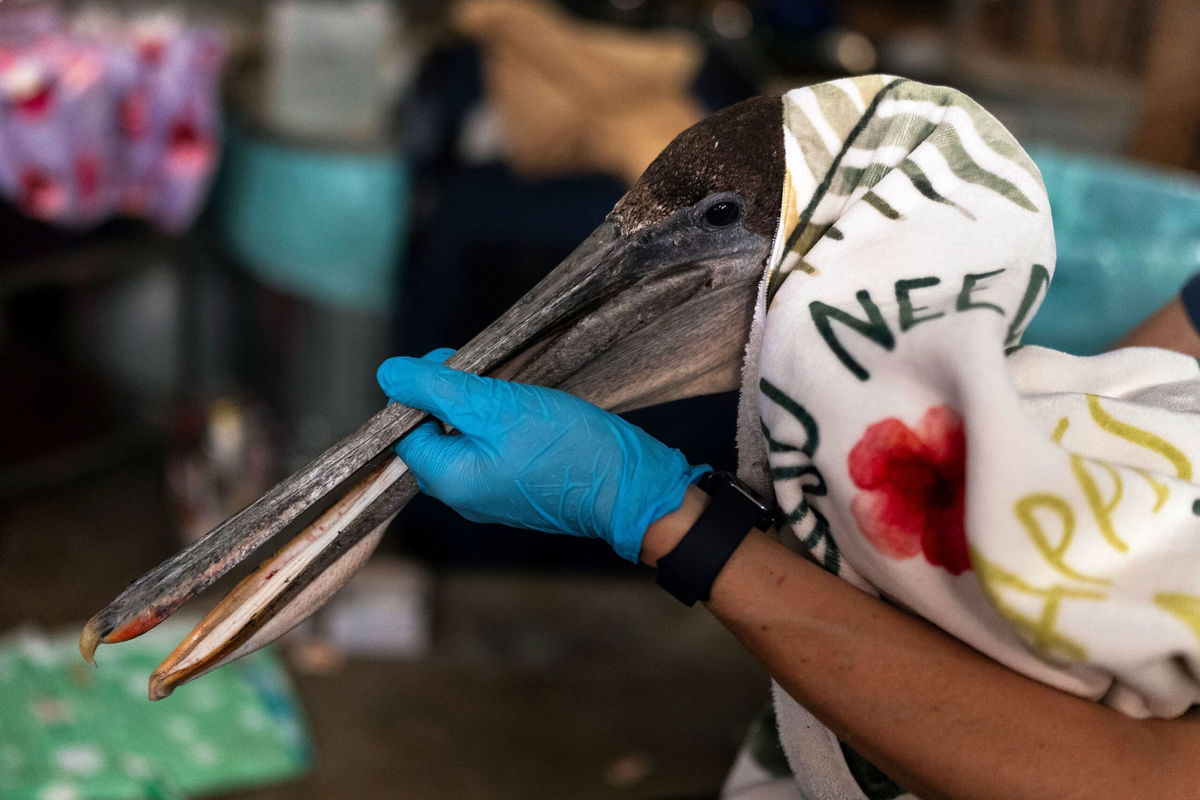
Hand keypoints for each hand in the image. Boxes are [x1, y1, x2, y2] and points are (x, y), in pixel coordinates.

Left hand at [376, 349, 708, 561]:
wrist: (631, 486)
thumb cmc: (566, 447)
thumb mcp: (497, 405)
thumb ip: (437, 389)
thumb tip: (388, 375)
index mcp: (449, 480)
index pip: (405, 431)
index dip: (421, 390)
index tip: (456, 365)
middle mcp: (464, 496)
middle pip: (434, 435)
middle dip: (452, 397)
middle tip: (485, 372)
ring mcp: (493, 496)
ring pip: (466, 440)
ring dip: (480, 409)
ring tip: (510, 389)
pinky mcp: (520, 489)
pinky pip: (493, 452)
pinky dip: (502, 426)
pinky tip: (526, 411)